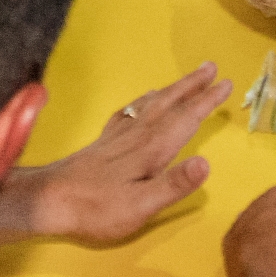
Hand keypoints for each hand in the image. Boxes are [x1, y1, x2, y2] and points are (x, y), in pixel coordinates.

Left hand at [0, 64, 231, 254]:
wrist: (48, 199)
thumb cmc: (97, 209)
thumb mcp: (141, 206)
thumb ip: (173, 185)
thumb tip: (206, 163)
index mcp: (150, 151)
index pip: (185, 120)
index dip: (206, 102)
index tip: (227, 83)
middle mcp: (136, 137)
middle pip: (168, 104)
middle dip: (191, 86)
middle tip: (212, 67)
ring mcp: (117, 137)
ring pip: (150, 105)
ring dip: (172, 90)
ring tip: (188, 79)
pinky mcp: (103, 143)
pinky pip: (129, 113)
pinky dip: (143, 102)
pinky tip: (143, 102)